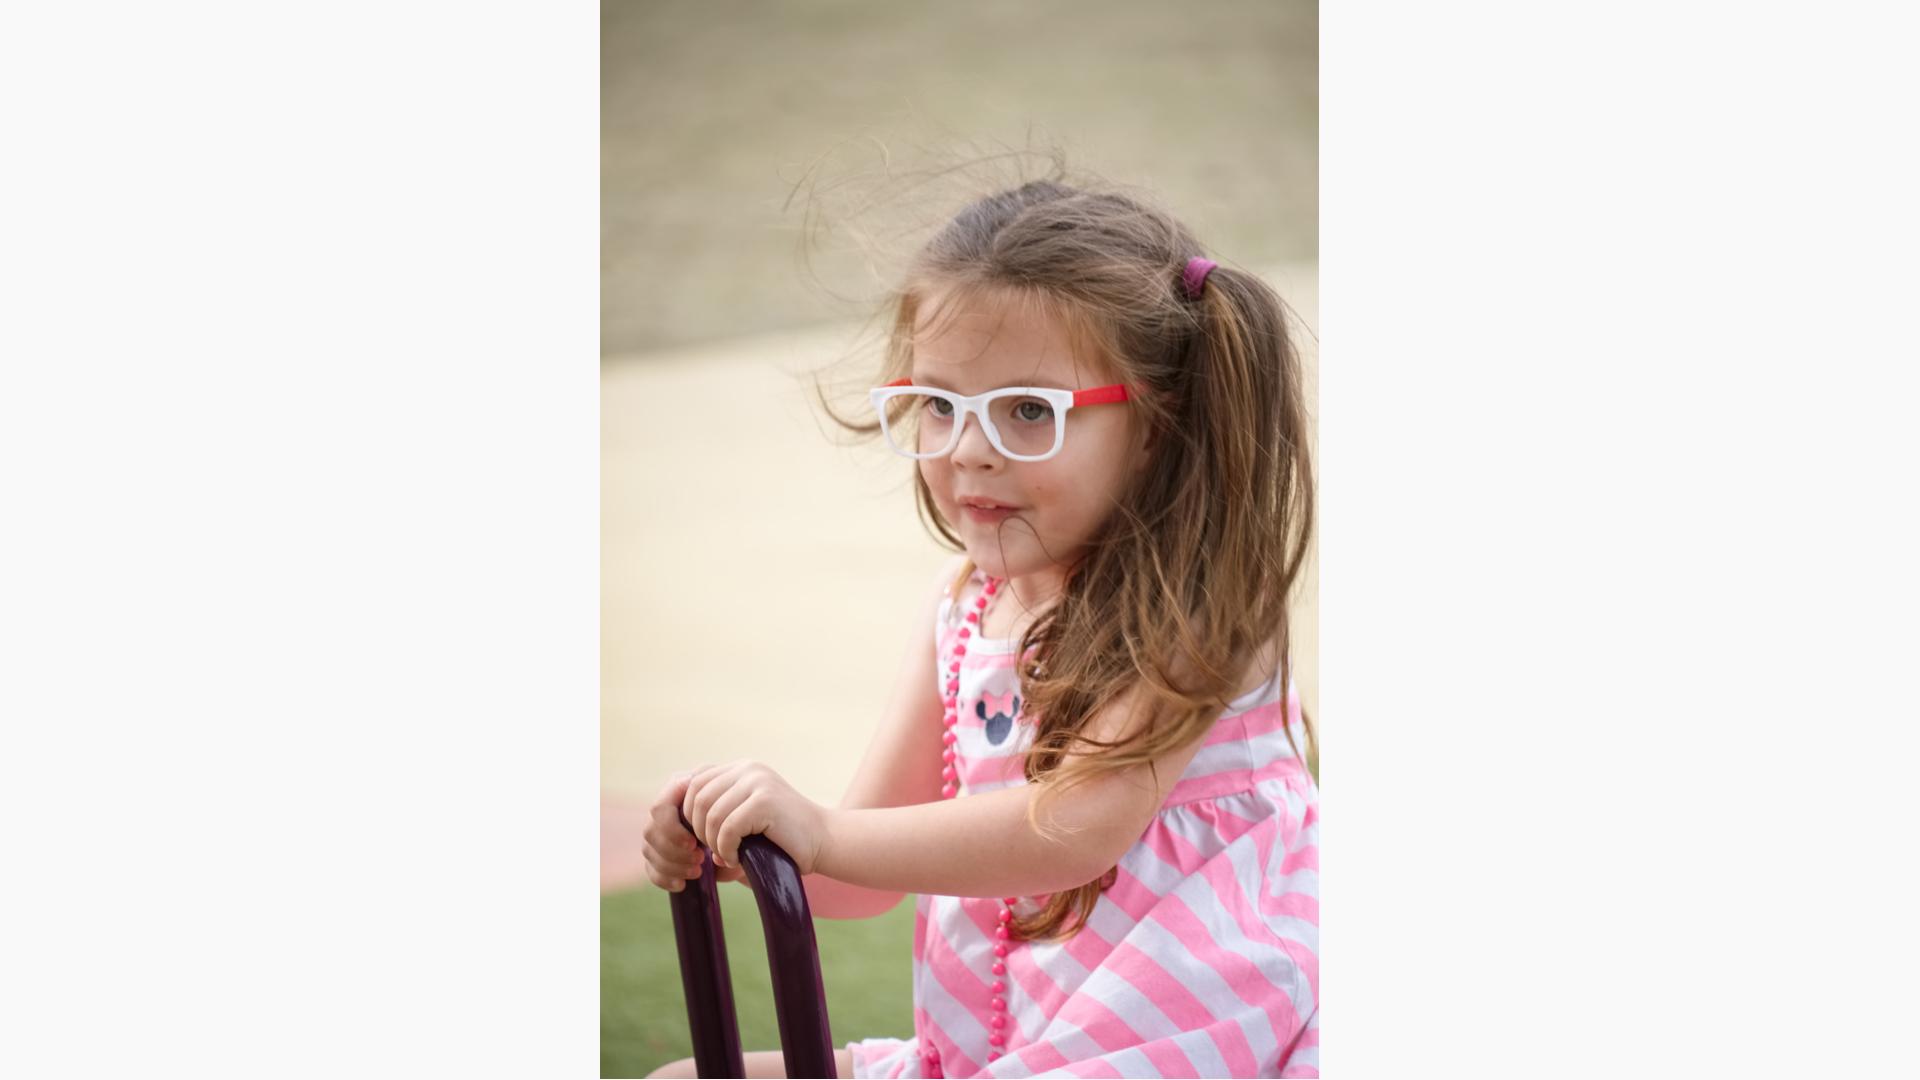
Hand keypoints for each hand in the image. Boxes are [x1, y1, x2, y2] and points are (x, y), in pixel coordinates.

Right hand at [642, 770, 745, 891]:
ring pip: (648, 848)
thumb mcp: (741, 822)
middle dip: (673, 849)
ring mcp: (660, 831)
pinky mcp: (660, 854)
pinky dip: (664, 878)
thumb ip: (725, 826)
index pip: (660, 808)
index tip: (695, 844)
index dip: (673, 829)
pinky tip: (682, 884)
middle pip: (650, 829)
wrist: (752, 840)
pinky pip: (650, 868)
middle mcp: (667, 808)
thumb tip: (713, 857)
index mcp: (682, 790)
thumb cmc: (747, 825)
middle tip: (699, 859)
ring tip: (697, 871)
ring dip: (672, 864)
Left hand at [681, 759, 829, 876]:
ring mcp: (758, 781)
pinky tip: (735, 859)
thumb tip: (668, 823)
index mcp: (740, 769)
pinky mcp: (765, 800)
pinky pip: (727, 827)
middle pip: (696, 797)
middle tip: (710, 852)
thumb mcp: (741, 820)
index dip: (686, 814)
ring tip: (726, 856)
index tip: (696, 841)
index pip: (693, 783)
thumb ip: (712, 815)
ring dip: (712, 843)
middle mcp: (747, 768)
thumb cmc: (781, 839)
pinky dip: (725, 849)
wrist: (825, 842)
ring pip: (709, 814)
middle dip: (696, 831)